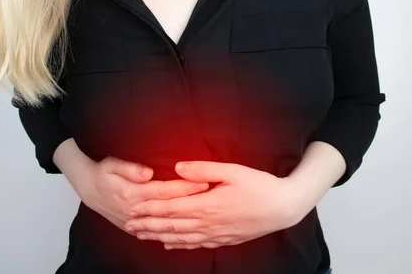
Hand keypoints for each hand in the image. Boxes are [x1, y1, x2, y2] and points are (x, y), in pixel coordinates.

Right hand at [79, 156, 209, 234]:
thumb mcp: (112, 164)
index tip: (204, 182)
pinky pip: (156, 232)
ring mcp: (135, 221)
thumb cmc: (102, 172)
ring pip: (164, 224)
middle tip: (213, 198)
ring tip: (207, 216)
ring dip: (185, 220)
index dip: (186, 187)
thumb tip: (148, 173)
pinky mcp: (134, 226)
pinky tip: (187, 233)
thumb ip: (130, 168)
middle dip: (192, 203)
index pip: (165, 191)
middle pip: (169, 207)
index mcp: (133, 193)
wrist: (88, 190)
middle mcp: (136, 210)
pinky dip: (171, 234)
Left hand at [122, 161, 298, 249]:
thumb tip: (177, 167)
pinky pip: (196, 245)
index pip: (171, 208)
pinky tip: (169, 244)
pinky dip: (179, 245)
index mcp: (207, 205)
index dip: (150, 209)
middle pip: (171, 226)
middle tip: (128, 224)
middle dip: (148, 224)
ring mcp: (216, 234)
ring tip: (141, 235)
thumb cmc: (260, 186)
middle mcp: (208, 223)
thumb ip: (203, 170)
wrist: (283, 208)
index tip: (133, 208)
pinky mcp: (224, 239)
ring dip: (158, 236)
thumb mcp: (233, 171)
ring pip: (180, 238)